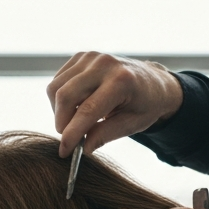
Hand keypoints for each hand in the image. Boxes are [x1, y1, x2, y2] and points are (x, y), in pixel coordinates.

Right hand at [46, 52, 184, 157]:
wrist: (153, 81)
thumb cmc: (145, 105)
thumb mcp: (132, 125)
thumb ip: (105, 135)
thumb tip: (82, 148)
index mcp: (122, 81)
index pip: (87, 110)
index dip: (72, 133)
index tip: (64, 152)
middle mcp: (104, 64)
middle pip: (65, 96)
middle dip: (61, 122)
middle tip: (68, 139)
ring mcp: (91, 57)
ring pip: (56, 88)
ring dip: (59, 111)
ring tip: (75, 122)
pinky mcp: (81, 56)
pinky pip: (58, 80)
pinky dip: (60, 98)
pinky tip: (76, 107)